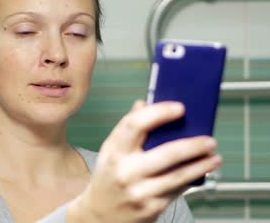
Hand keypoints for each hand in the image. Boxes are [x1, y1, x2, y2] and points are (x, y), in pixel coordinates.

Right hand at [68, 100, 220, 222]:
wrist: (100, 215)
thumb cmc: (109, 177)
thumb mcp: (111, 151)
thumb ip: (128, 129)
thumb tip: (144, 104)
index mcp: (114, 151)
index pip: (135, 125)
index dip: (159, 113)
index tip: (179, 108)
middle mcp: (125, 171)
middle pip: (167, 153)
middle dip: (193, 145)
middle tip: (209, 140)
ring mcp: (139, 191)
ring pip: (179, 175)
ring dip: (201, 165)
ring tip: (214, 157)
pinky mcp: (151, 207)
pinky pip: (177, 190)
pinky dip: (191, 179)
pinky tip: (200, 171)